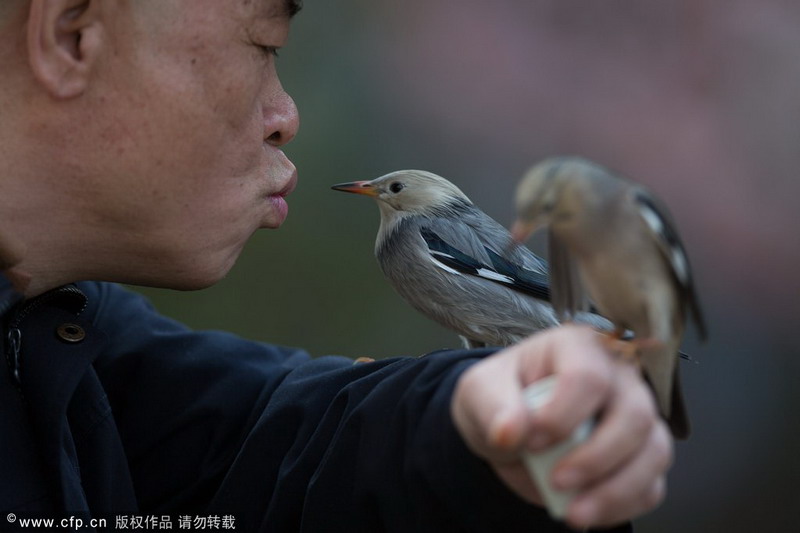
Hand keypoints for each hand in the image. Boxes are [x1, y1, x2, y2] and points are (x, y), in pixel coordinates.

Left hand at [451, 324, 672, 528]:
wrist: (508, 430)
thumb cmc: (501, 398)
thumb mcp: (480, 392)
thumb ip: (494, 407)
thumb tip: (510, 431)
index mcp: (576, 347)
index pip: (588, 376)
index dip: (562, 416)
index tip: (531, 440)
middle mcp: (617, 376)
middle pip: (634, 414)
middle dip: (596, 457)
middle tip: (557, 480)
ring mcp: (635, 415)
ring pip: (654, 451)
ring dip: (616, 489)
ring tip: (574, 511)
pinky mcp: (640, 455)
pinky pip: (651, 484)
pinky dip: (623, 505)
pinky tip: (587, 511)